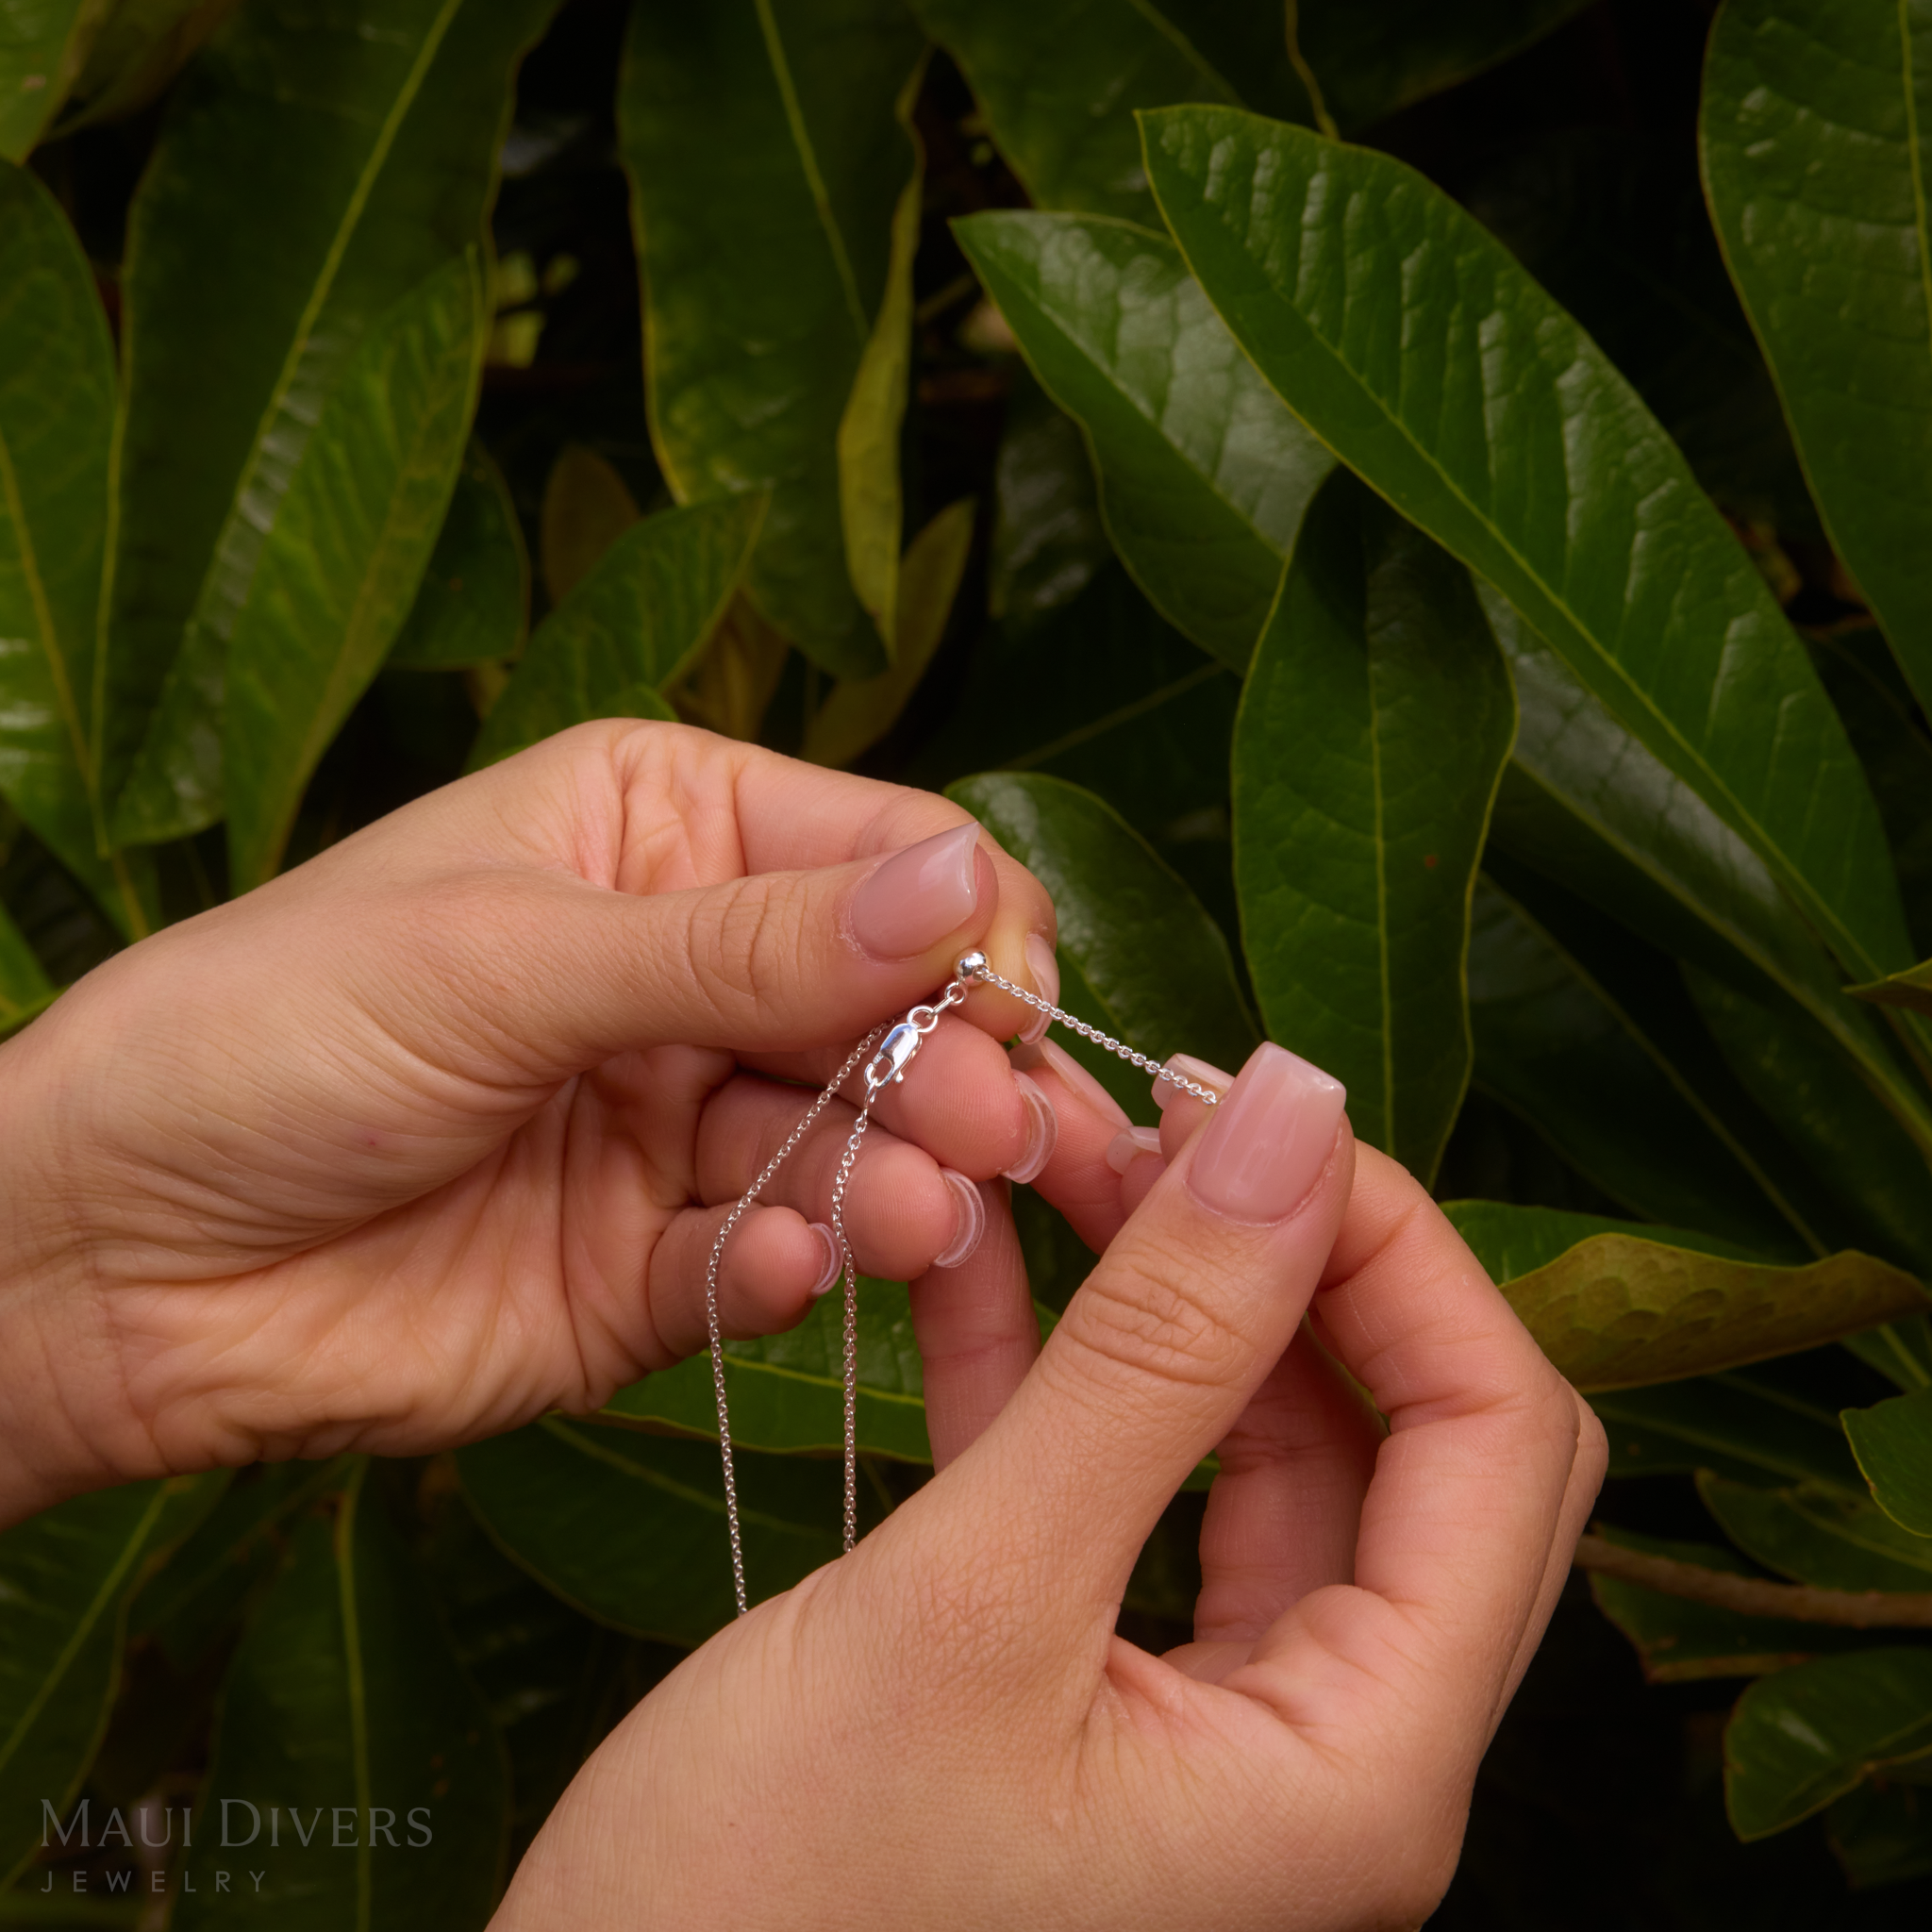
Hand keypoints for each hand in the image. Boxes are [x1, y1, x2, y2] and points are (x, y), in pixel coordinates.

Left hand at [0, 722, 1064, 1523]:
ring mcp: (679, 1123)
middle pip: (891, 1009)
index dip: (961, 922)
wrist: (102, 1262)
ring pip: (850, 1142)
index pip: (881, 858)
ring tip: (913, 1216)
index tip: (1001, 997)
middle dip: (945, 1066)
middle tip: (982, 1126)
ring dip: (892, 1178)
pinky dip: (787, 1269)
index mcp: (668, 833)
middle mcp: (695, 974)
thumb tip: (962, 883)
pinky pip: (765, 1262)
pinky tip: (775, 1268)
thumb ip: (743, 944)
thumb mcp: (509, 957)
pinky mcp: (654, 1265)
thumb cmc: (266, 1036)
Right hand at [497, 1043, 1605, 1931]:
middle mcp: (1325, 1750)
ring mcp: (1213, 1720)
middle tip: (1160, 1120)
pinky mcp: (1099, 1691)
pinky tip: (973, 1256)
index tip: (1249, 1108)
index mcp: (1359, 1767)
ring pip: (1259, 1443)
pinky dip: (1065, 1366)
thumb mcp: (974, 1597)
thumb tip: (1291, 1115)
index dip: (1394, 1245)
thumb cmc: (764, 1904)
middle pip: (1404, 1433)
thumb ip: (1152, 1353)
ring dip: (1167, 1289)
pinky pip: (1131, 1488)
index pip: (1495, 1439)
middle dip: (1290, 1254)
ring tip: (1055, 1149)